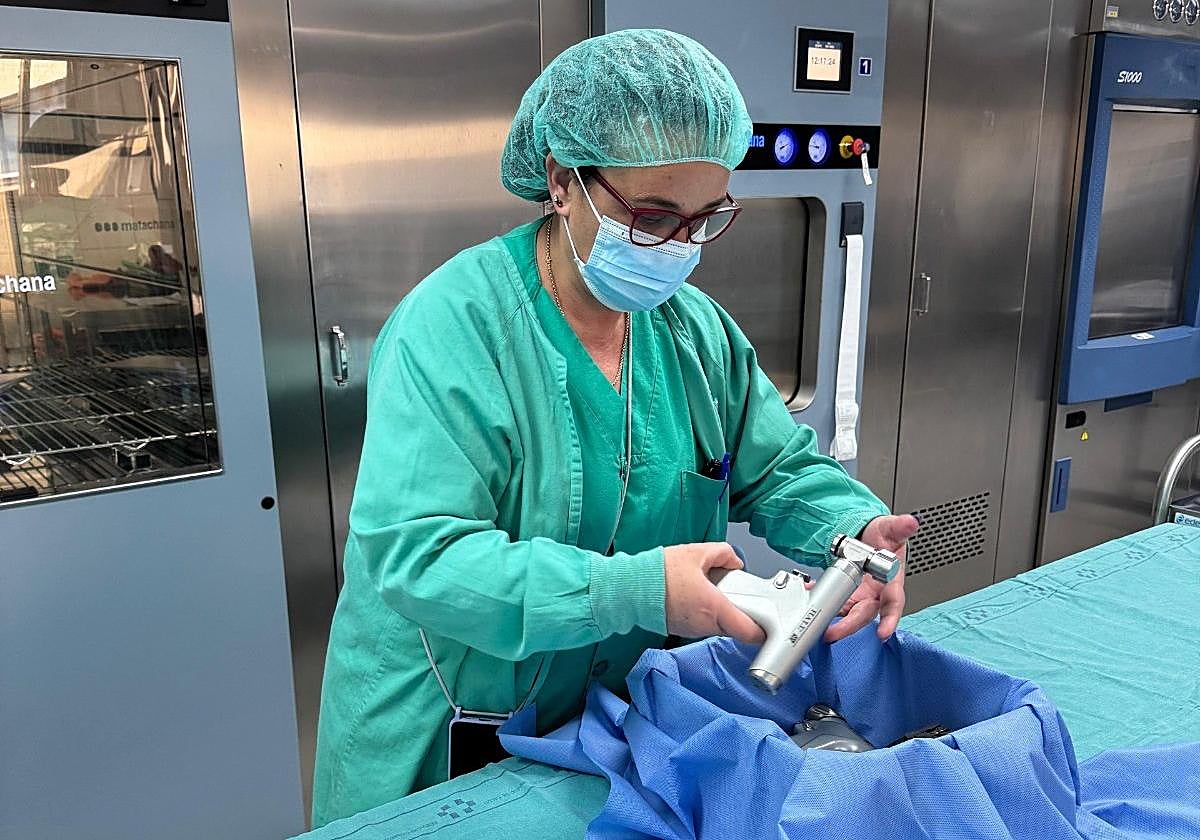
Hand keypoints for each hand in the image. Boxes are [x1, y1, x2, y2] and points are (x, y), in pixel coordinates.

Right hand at [664, 543, 766, 644]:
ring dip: (723, 611)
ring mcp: (694, 629)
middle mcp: (706, 624)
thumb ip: (723, 554)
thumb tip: (734, 560)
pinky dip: (707, 612)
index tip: (770, 621)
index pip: (749, 632)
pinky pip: (704, 623)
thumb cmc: (659, 574)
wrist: (631, 588)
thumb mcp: (697, 553)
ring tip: (713, 589)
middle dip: (742, 612)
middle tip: (740, 594)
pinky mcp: (683, 628)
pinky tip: (698, 594)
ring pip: (719, 625)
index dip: (764, 630)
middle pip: (736, 626)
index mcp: (715, 608)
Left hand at [824, 514, 919, 643]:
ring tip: (819, 625)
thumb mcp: (891, 529)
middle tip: (833, 634)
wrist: (870, 537)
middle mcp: (877, 593)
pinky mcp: (848, 594)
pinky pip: (835, 602)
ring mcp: (861, 595)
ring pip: (849, 614)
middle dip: (850, 626)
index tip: (883, 633)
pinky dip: (823, 601)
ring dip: (834, 621)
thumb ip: (900, 527)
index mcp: (892, 582)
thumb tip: (910, 522)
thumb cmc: (884, 539)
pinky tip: (811, 595)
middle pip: (865, 614)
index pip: (894, 604)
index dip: (890, 619)